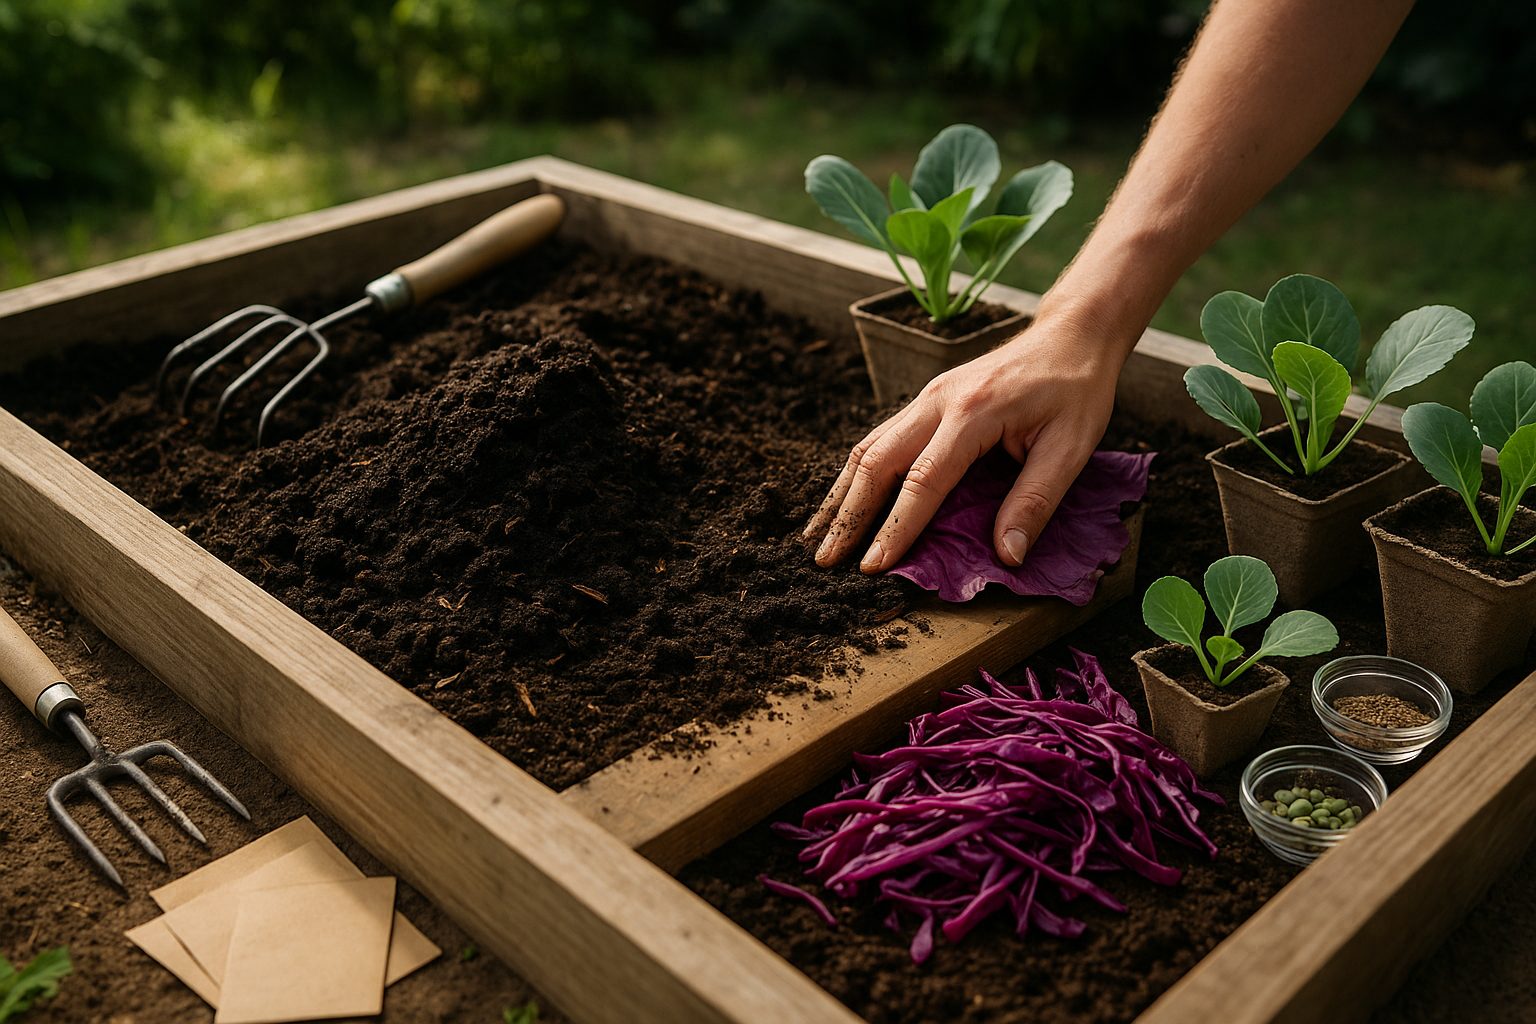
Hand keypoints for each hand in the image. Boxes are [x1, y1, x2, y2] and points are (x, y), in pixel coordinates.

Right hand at [803, 309, 1123, 572]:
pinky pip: (880, 438)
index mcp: (972, 413)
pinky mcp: (927, 400)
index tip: (872, 566)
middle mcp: (938, 401)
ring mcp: (927, 397)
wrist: (1070, 335)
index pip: (922, 480)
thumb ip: (1035, 501)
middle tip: (825, 561)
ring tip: (818, 536)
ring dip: (841, 494)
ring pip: (868, 447)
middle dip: (848, 515)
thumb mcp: (1071, 447)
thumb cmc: (1076, 390)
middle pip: (876, 461)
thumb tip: (1006, 555)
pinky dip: (856, 474)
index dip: (895, 527)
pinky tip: (844, 500)